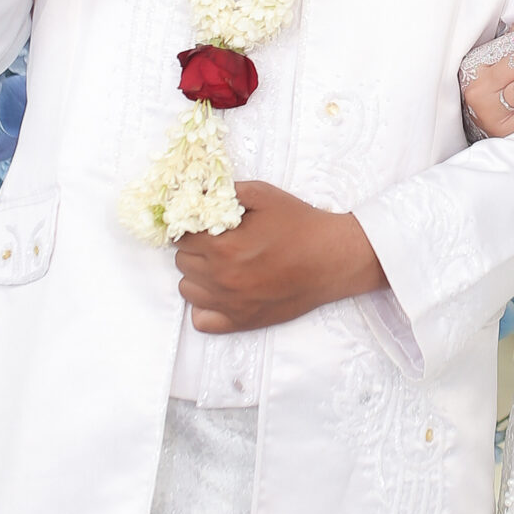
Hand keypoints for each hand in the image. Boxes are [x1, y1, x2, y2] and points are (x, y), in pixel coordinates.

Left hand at [173, 181, 383, 332]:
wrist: (332, 258)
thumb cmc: (300, 224)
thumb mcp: (264, 194)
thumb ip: (226, 191)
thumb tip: (198, 195)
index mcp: (223, 246)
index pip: (181, 236)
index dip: (191, 227)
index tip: (204, 225)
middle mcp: (221, 278)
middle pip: (182, 262)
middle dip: (195, 249)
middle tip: (218, 242)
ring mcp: (230, 304)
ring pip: (187, 289)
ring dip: (197, 276)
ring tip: (221, 265)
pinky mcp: (241, 321)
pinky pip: (200, 320)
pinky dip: (204, 306)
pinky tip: (221, 292)